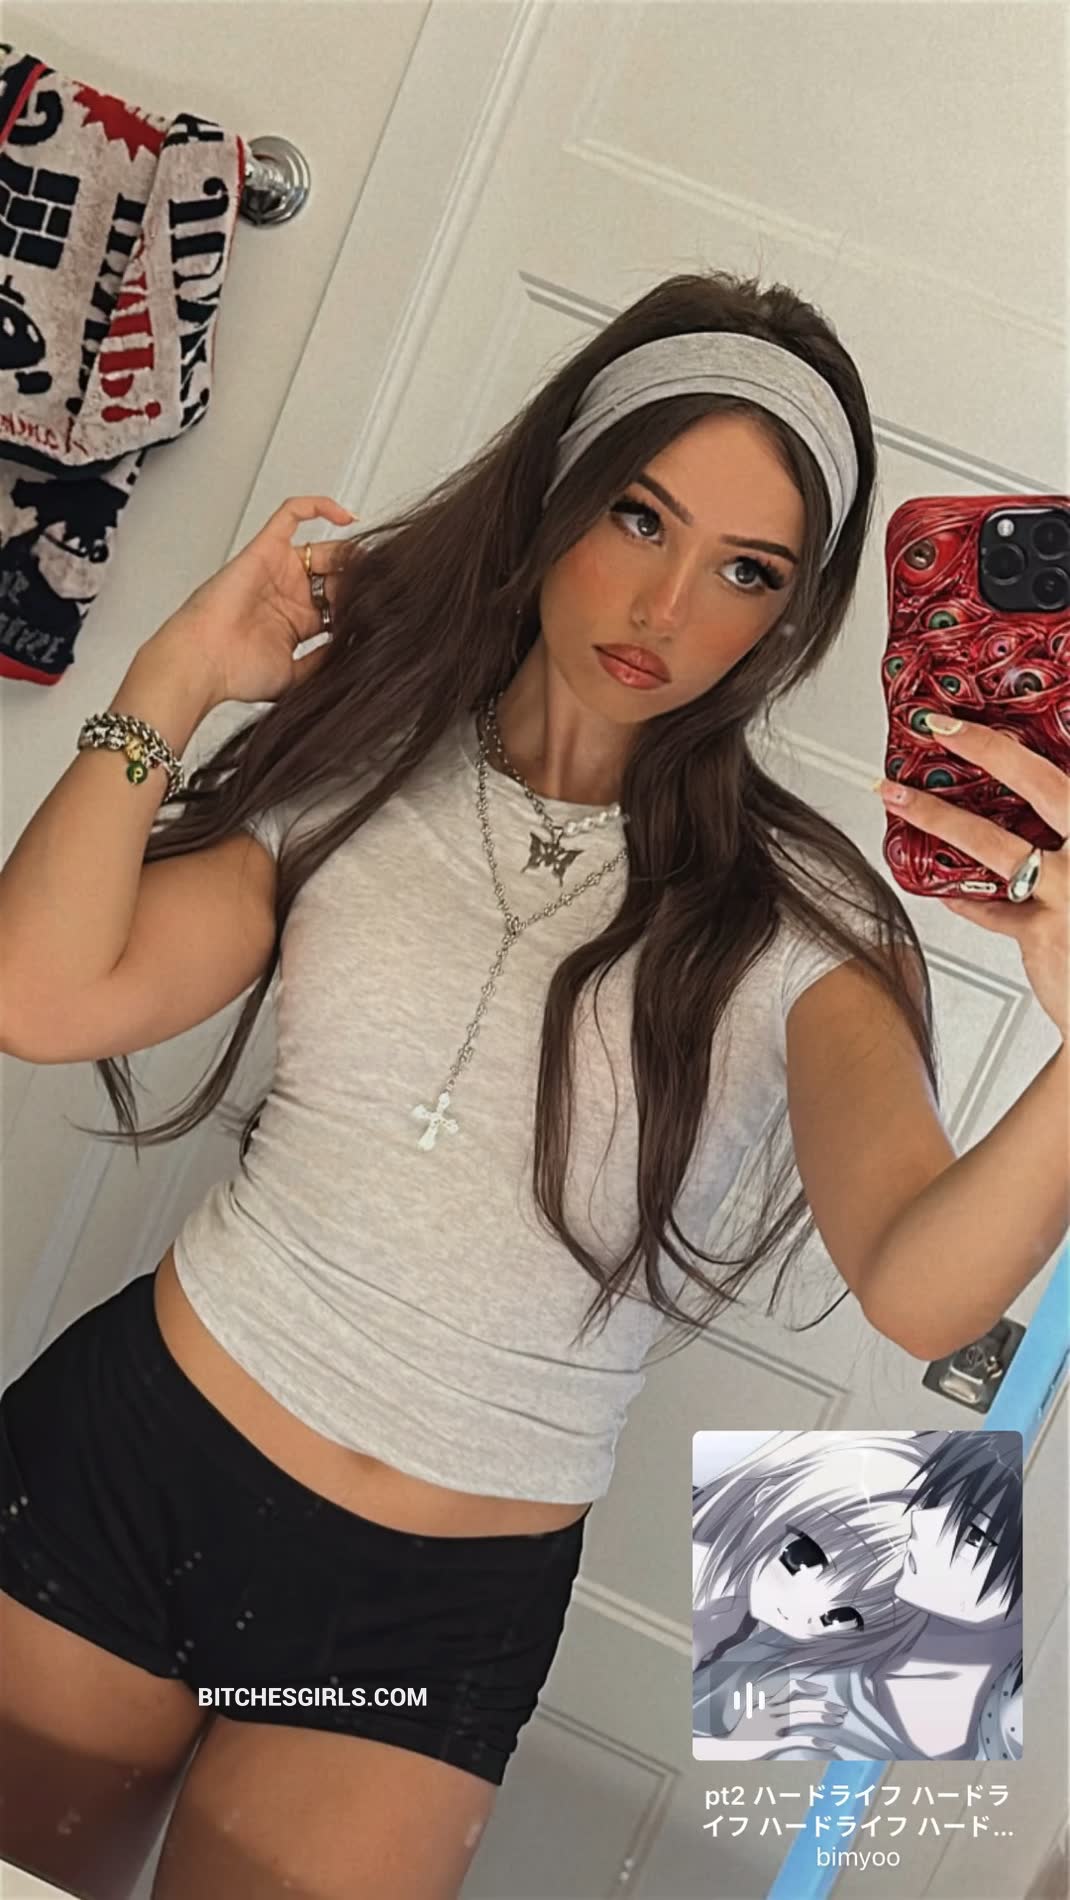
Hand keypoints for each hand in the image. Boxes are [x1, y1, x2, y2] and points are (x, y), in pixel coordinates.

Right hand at [152, 495, 358, 706]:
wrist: (205, 661)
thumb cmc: (236, 671)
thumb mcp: (297, 676)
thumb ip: (325, 661)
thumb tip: (355, 647)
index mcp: (297, 621)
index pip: (340, 603)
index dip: (362, 604)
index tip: (381, 611)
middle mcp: (288, 593)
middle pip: (337, 575)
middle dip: (360, 581)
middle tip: (379, 589)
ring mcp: (278, 570)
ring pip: (324, 547)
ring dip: (349, 555)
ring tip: (367, 567)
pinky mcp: (265, 549)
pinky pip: (291, 514)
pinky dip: (318, 506)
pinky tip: (345, 516)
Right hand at [725, 1675, 845, 1751]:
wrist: (725, 1752)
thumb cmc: (740, 1735)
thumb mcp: (752, 1713)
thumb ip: (768, 1706)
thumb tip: (786, 1704)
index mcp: (764, 1700)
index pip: (790, 1685)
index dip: (808, 1687)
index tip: (823, 1692)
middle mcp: (767, 1709)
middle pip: (800, 1702)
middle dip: (823, 1704)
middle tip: (841, 1710)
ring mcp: (769, 1726)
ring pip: (800, 1717)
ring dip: (822, 1718)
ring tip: (838, 1721)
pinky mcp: (771, 1743)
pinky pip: (797, 1739)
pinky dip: (814, 1741)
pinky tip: (827, 1745)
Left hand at [876, 718, 1069, 1037]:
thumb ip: (1069, 840)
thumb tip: (1037, 823)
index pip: (1066, 776)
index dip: (1021, 743)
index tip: (992, 716)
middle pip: (1042, 784)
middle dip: (987, 747)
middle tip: (941, 727)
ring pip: (994, 844)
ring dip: (939, 817)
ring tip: (899, 799)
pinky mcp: (1043, 933)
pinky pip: (990, 908)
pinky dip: (965, 899)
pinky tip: (946, 890)